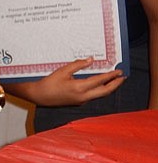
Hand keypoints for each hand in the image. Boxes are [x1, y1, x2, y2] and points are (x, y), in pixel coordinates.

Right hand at [10, 57, 124, 105]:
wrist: (40, 96)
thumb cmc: (49, 83)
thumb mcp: (63, 70)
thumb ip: (78, 65)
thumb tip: (90, 60)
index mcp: (80, 88)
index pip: (100, 81)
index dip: (111, 75)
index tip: (119, 71)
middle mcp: (83, 96)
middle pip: (105, 91)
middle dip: (116, 84)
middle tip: (123, 77)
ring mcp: (82, 101)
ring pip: (101, 94)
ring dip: (109, 87)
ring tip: (115, 80)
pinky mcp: (79, 102)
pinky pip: (94, 95)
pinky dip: (100, 89)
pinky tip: (100, 84)